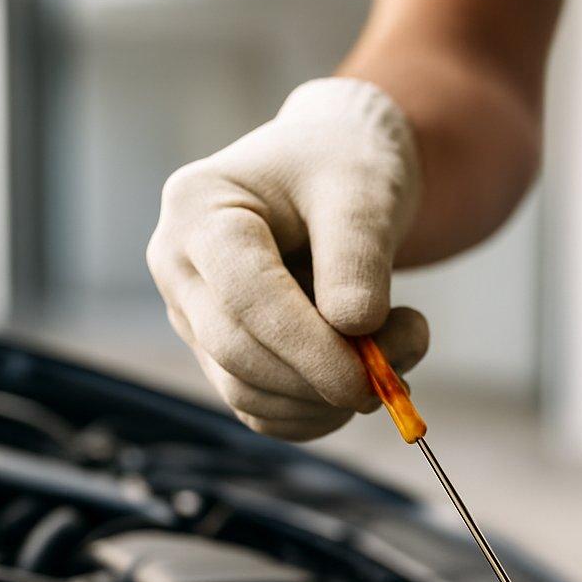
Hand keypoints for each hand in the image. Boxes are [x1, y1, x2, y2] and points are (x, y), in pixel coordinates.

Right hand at [148, 78, 427, 440]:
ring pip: (248, 393)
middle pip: (237, 353)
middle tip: (402, 356)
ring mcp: (192, 315)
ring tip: (396, 348)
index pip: (245, 297)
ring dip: (327, 400)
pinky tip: (364, 374)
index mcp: (198, 208)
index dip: (308, 347)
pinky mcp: (218, 354)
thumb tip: (354, 328)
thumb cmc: (346, 167)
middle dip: (323, 377)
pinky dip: (318, 413)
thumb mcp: (365, 191)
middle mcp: (178, 265)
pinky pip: (262, 411)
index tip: (370, 376)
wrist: (335, 171)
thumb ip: (358, 256)